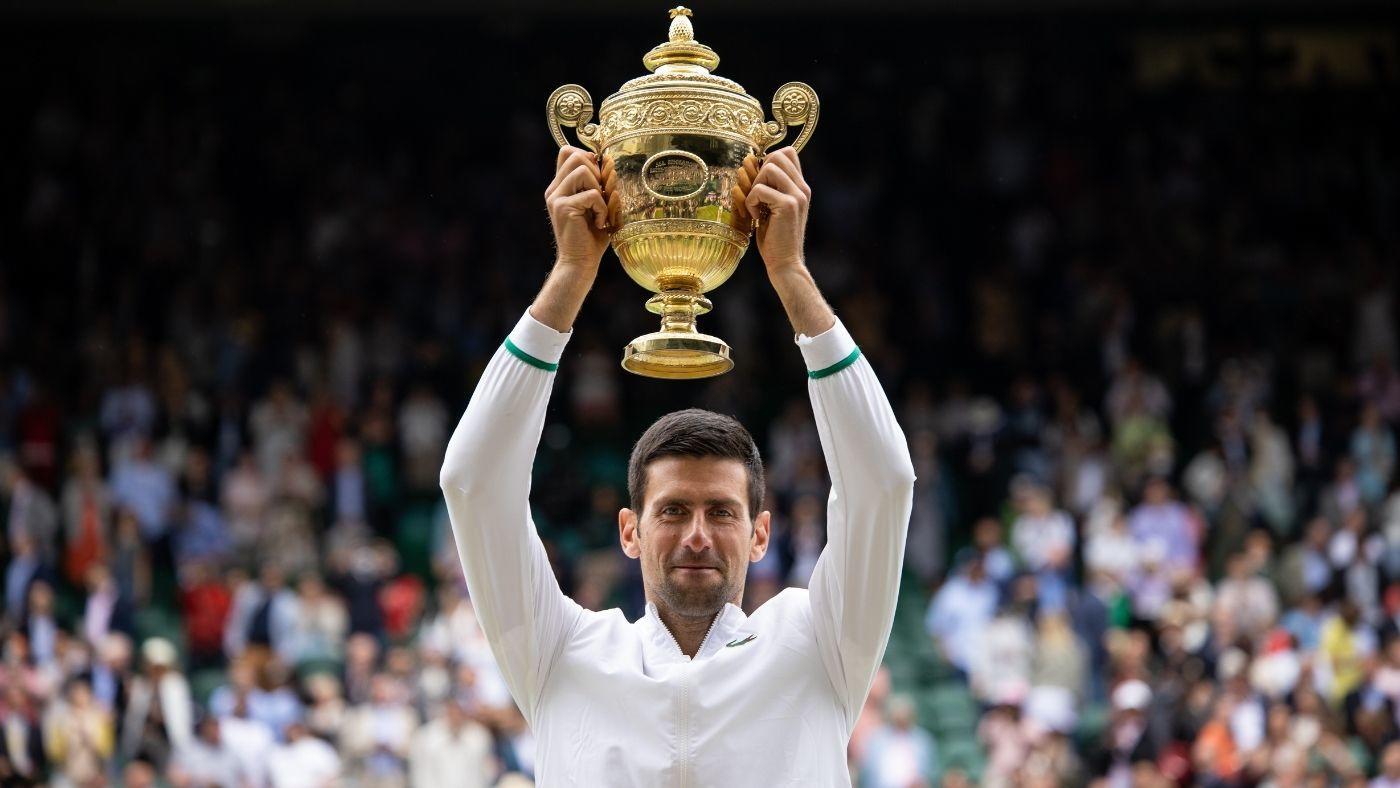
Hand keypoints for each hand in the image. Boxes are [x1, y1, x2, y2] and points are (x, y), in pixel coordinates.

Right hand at [545, 146, 609, 270]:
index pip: (566, 152)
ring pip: (582, 170)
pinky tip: (600, 222)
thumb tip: (608, 161)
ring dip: (599, 189)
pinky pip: (591, 194)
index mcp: (560, 187)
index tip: (598, 178)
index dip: (586, 157)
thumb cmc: (591, 238)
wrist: (580, 263)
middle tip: (601, 196)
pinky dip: (602, 207)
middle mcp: (554, 190)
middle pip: (575, 156)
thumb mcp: (596, 206)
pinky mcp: (563, 208)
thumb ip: (598, 185)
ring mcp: (556, 198)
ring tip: (600, 210)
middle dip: (596, 172)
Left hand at [732, 147, 809, 274]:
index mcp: (800, 187)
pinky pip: (760, 189)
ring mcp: (797, 195)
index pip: (788, 152)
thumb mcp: (772, 208)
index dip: (769, 161)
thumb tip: (749, 163)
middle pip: (777, 156)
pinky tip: (756, 217)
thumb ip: (768, 187)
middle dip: (759, 172)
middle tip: (757, 195)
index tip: (761, 183)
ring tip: (756, 206)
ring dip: (754, 186)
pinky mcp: (788, 205)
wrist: (785, 263)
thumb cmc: (774, 238)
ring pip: (769, 168)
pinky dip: (751, 201)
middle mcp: (802, 188)